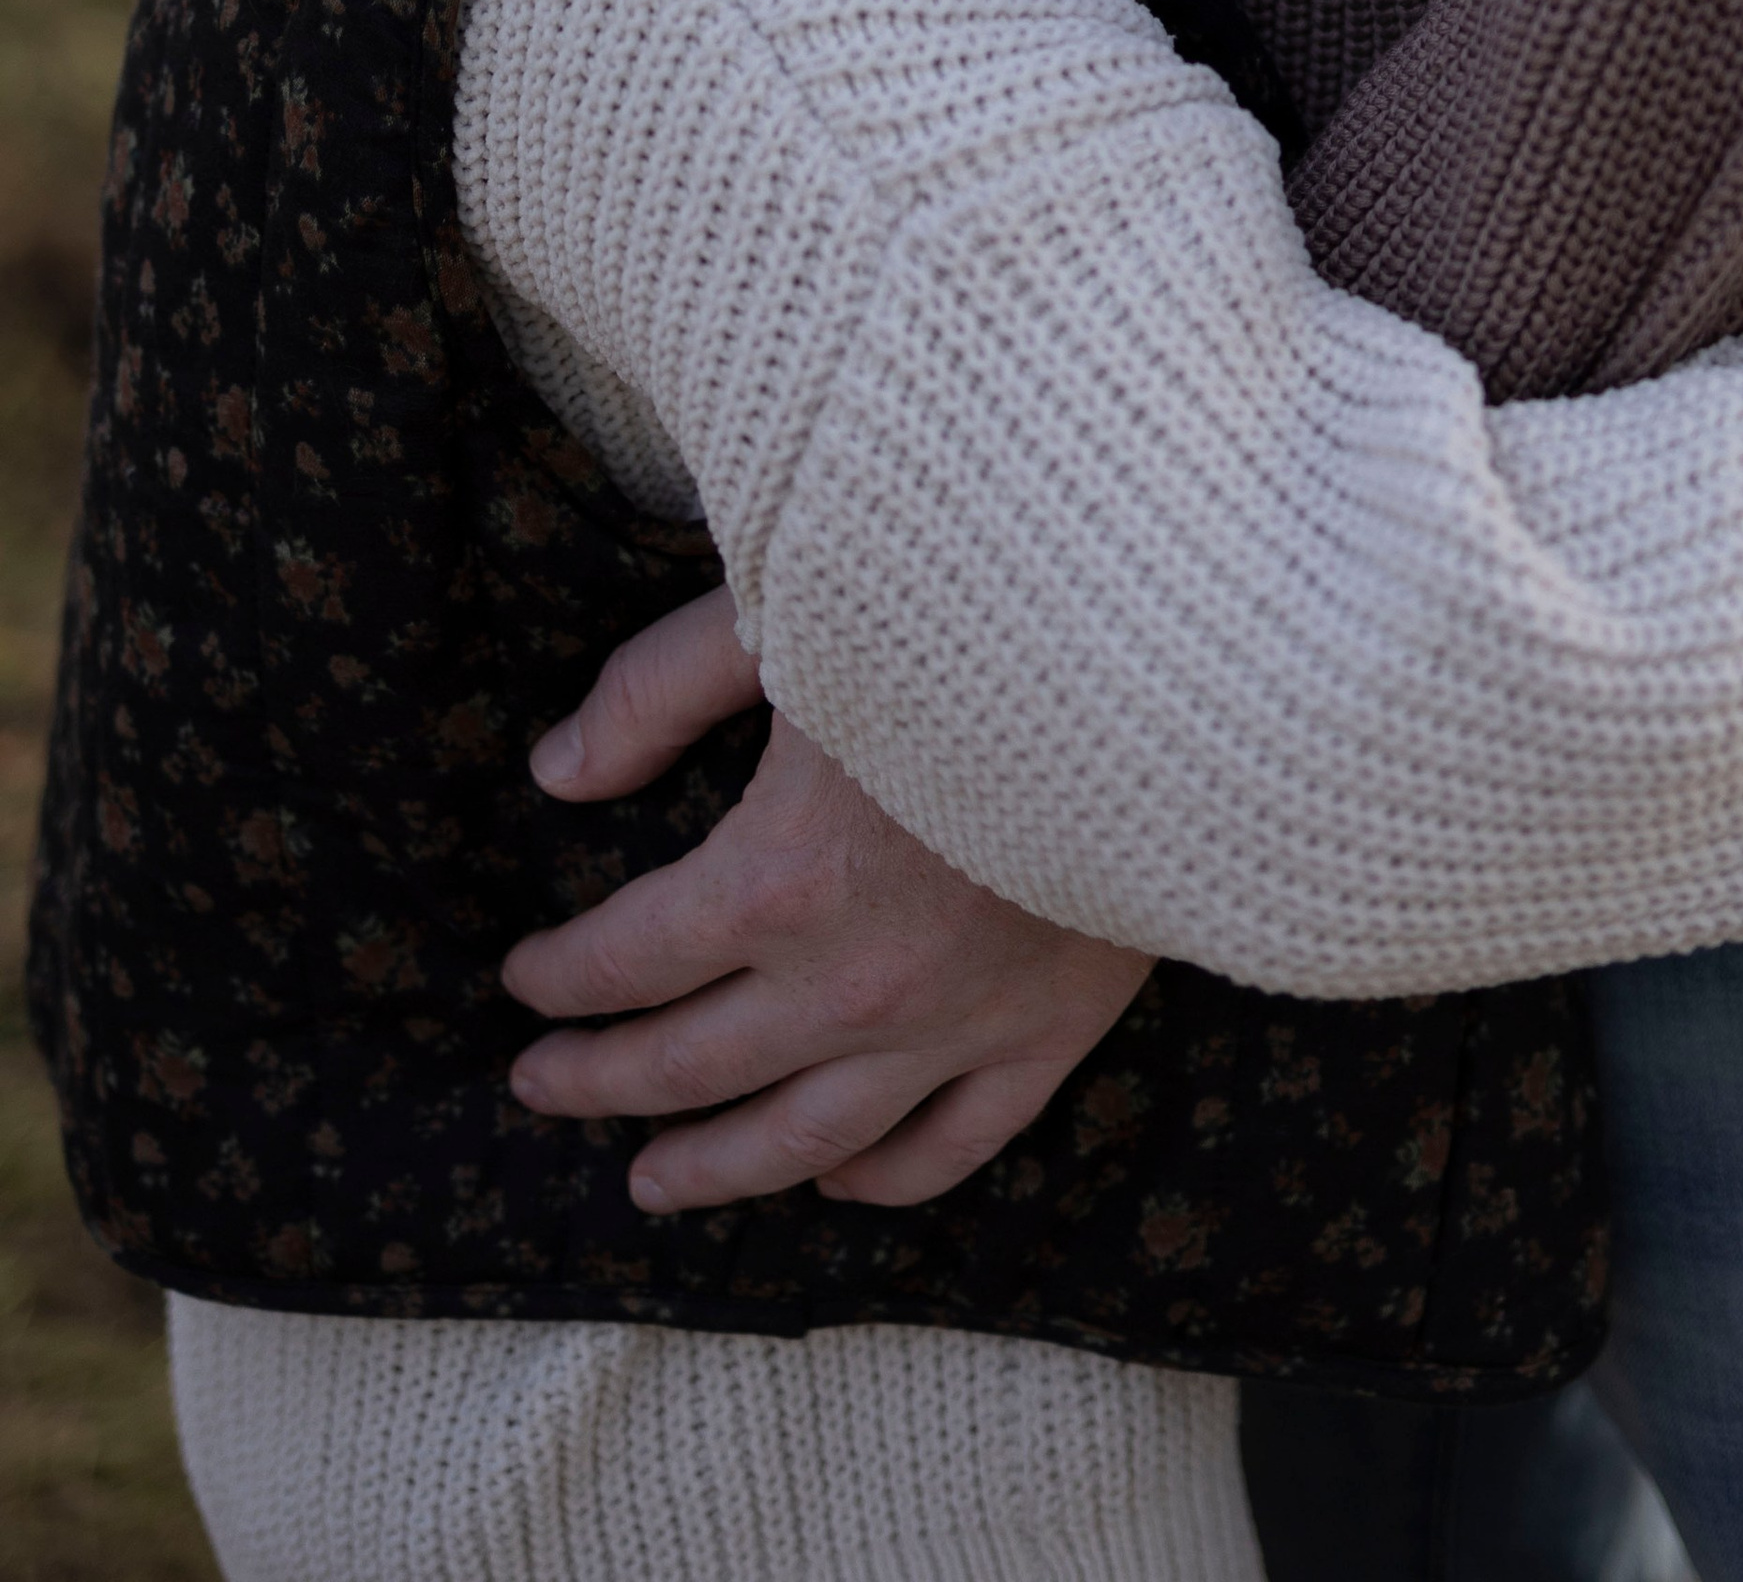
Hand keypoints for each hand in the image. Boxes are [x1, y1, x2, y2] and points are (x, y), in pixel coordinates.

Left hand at [503, 586, 1152, 1212]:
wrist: (1158, 670)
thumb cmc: (960, 621)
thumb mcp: (779, 619)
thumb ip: (656, 693)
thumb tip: (557, 773)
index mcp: (774, 884)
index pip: (625, 961)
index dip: (559, 976)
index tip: (525, 978)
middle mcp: (852, 985)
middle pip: (690, 1067)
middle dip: (599, 1080)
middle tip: (542, 1086)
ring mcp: (955, 1025)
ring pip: (806, 1140)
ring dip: (715, 1167)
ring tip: (651, 1181)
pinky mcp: (1049, 1033)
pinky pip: (952, 1145)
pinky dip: (882, 1180)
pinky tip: (832, 1182)